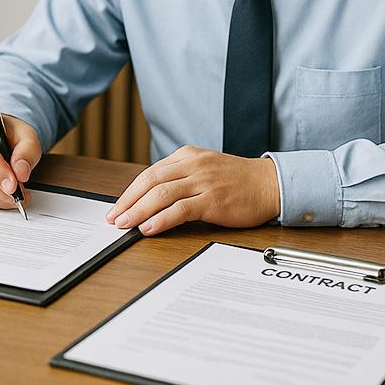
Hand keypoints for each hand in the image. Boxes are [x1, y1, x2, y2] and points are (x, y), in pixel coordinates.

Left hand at [105, 146, 280, 234]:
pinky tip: (149, 228)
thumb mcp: (204, 168)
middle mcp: (193, 165)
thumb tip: (150, 199)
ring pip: (161, 194)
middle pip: (150, 181)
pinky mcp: (213, 200)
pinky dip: (161, 219)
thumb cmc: (237, 180)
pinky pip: (180, 210)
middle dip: (128, 201)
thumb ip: (180, 177)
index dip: (130, 192)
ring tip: (125, 224)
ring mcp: (203, 182)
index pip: (149, 173)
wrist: (270, 183)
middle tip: (114, 218)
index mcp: (187, 156)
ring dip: (138, 211)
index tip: (117, 207)